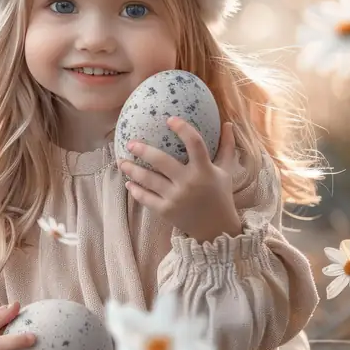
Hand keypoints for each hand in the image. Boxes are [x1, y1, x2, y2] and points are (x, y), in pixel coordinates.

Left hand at [117, 118, 241, 243]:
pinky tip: (129, 183)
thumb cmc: (220, 195)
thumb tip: (227, 123)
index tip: (169, 119)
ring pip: (148, 179)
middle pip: (161, 161)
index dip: (182, 129)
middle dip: (142, 150)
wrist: (216, 229)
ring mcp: (175, 198)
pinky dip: (135, 190)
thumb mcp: (226, 171)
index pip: (195, 143)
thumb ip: (227, 147)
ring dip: (132, 169)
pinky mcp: (166, 211)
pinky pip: (146, 198)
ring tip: (122, 161)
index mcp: (204, 170)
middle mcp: (188, 182)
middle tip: (130, 143)